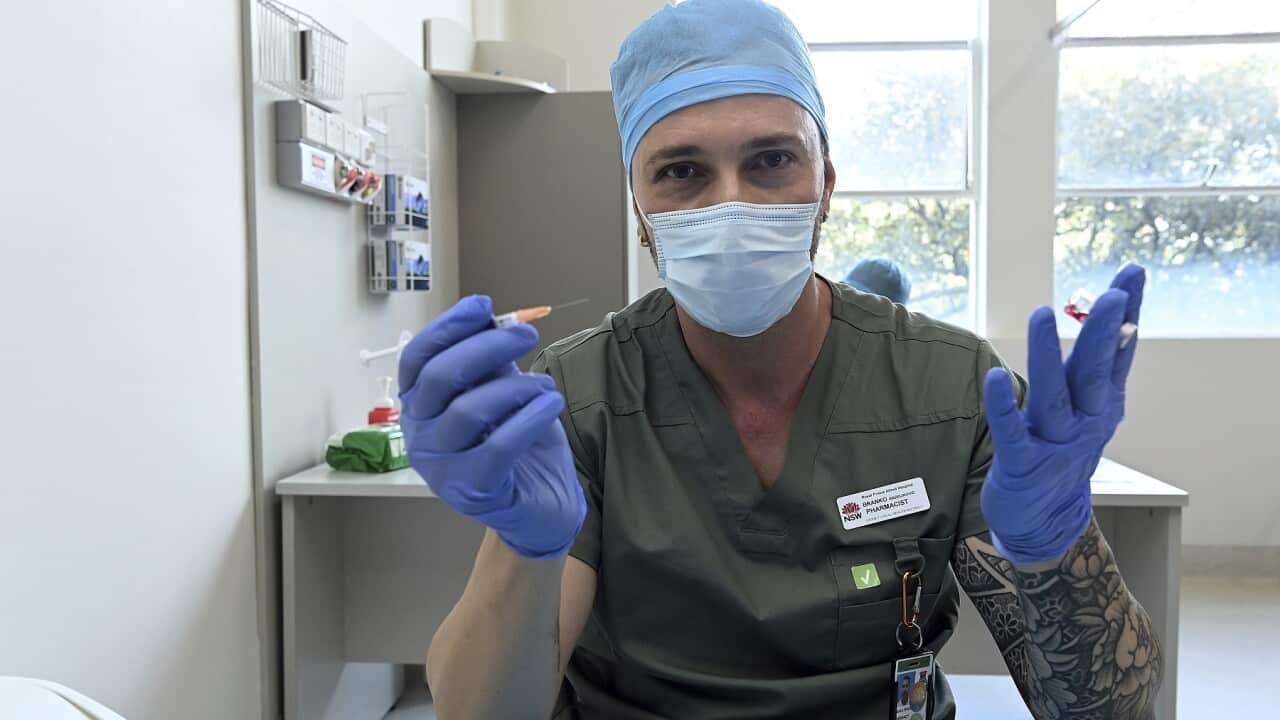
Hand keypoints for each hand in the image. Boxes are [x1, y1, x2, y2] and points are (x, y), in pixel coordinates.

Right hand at [398, 295, 585, 558]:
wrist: (540, 502)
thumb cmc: (516, 440)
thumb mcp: (500, 390)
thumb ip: (489, 360)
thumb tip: (489, 316)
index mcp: (419, 406)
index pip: (417, 359)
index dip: (447, 327)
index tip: (484, 305)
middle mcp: (420, 436)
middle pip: (439, 378)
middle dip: (486, 347)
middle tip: (528, 335)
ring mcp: (442, 468)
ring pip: (468, 411)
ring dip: (514, 387)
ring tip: (545, 385)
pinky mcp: (473, 491)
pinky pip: (497, 446)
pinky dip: (529, 418)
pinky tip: (551, 403)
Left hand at [981, 264, 1145, 564]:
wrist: (1045, 523)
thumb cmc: (1063, 454)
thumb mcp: (1093, 412)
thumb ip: (1104, 369)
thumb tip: (1124, 322)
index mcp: (1100, 405)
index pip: (1117, 353)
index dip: (1127, 314)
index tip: (1133, 273)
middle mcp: (1084, 422)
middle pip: (1095, 373)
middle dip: (1104, 333)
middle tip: (1113, 294)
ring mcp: (1054, 444)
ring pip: (1053, 396)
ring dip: (1048, 356)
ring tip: (1043, 316)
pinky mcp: (1022, 464)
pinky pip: (1012, 431)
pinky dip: (1005, 405)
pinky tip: (996, 378)